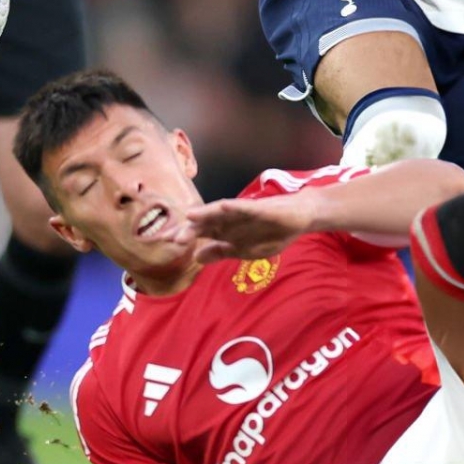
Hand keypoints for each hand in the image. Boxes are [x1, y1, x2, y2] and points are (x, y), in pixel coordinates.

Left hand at [184, 195, 314, 262]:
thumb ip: (220, 251)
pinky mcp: (258, 207)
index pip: (201, 233)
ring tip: (189, 216)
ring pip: (220, 213)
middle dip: (190, 229)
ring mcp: (243, 212)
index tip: (164, 243)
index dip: (185, 237)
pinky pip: (244, 207)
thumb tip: (196, 256)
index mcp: (226, 230)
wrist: (299, 218)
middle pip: (205, 223)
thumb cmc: (272, 231)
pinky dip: (232, 207)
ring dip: (205, 215)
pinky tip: (221, 208)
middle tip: (171, 237)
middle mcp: (230, 219)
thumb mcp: (244, 249)